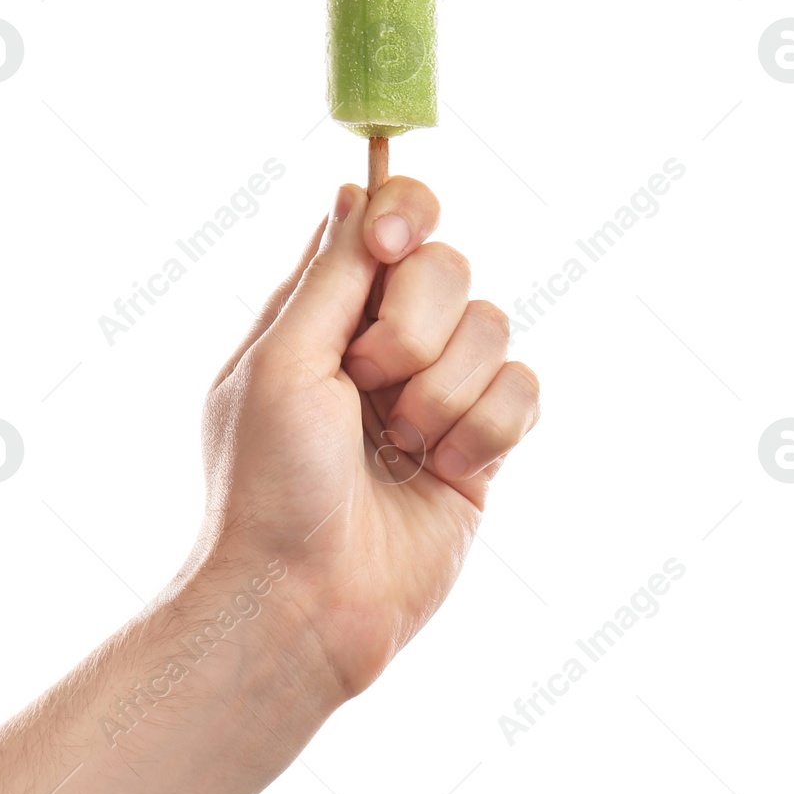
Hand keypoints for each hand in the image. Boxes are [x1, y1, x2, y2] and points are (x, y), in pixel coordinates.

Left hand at [201, 177, 539, 701]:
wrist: (303, 602)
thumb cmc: (269, 482)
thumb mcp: (282, 361)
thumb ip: (331, 274)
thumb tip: (355, 191)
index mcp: (324, 314)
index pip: (386, 219)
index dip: (404, 212)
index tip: (393, 241)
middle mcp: (383, 345)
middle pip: (450, 266)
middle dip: (414, 325)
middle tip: (369, 385)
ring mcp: (436, 396)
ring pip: (495, 328)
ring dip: (445, 391)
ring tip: (400, 447)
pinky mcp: (482, 449)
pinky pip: (525, 393)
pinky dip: (485, 430)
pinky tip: (444, 472)